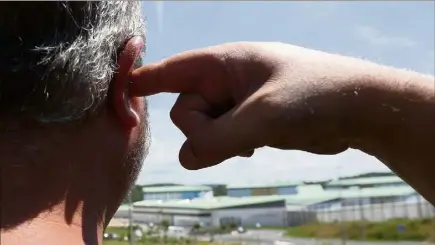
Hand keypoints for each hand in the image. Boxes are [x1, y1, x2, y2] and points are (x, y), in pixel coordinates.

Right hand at [131, 42, 374, 169]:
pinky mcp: (253, 120)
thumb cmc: (315, 97)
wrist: (360, 107)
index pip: (176, 69)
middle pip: (188, 110)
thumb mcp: (262, 117)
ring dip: (220, 140)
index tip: (125, 86)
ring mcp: (241, 100)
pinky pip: (224, 136)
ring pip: (206, 128)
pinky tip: (256, 144)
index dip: (148, 78)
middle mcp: (230, 79)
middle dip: (203, 129)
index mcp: (227, 62)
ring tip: (254, 137)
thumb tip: (186, 158)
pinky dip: (232, 145)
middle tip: (236, 137)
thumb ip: (217, 140)